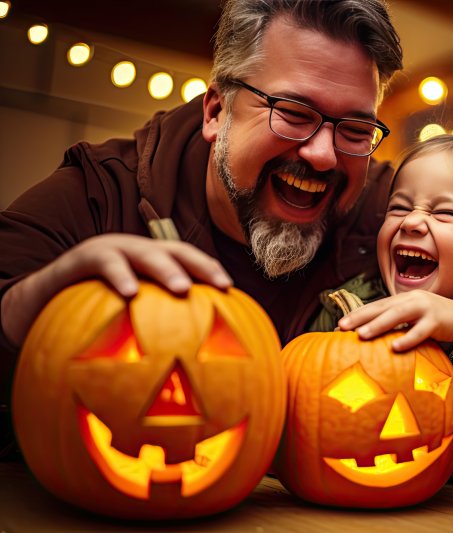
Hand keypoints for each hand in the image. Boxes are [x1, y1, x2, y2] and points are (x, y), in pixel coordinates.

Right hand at [1, 233, 232, 346]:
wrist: (36, 303)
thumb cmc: (92, 316)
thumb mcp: (129, 320)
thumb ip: (154, 332)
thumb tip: (191, 372)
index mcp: (152, 263)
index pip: (189, 260)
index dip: (210, 270)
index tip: (231, 289)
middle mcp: (135, 252)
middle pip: (174, 251)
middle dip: (199, 265)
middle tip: (220, 284)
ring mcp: (110, 251)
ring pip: (143, 253)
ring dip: (165, 268)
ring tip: (183, 287)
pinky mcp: (81, 259)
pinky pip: (103, 264)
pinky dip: (119, 275)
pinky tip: (130, 293)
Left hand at [337, 290, 452, 351]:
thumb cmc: (435, 321)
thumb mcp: (413, 318)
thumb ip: (396, 323)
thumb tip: (372, 334)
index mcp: (404, 298)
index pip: (377, 305)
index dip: (358, 314)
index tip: (340, 324)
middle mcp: (413, 300)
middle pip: (383, 307)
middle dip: (361, 317)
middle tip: (343, 327)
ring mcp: (426, 308)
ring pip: (398, 315)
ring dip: (379, 325)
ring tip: (362, 335)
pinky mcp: (437, 321)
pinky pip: (420, 331)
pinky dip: (407, 338)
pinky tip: (394, 347)